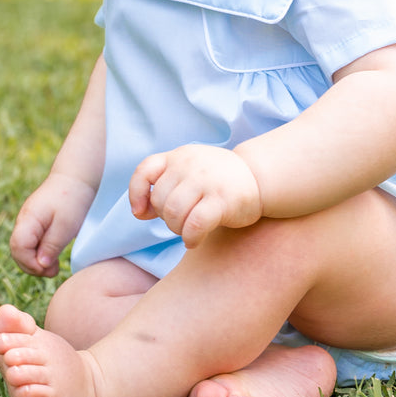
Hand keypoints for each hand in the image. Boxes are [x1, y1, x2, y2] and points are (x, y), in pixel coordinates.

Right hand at [9, 171, 95, 276]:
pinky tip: (54, 258)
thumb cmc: (73, 198)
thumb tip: (40, 264)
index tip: (49, 268)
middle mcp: (24, 221)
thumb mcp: (66, 225)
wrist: (77, 176)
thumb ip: (51, 245)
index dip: (30, 263)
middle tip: (54, 272)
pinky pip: (32, 244)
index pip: (18, 248)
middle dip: (33, 266)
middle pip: (18, 252)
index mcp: (28, 219)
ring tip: (55, 268)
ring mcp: (29, 222)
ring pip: (24, 250)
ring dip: (36, 262)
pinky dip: (40, 254)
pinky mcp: (37, 223)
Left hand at [128, 144, 261, 248]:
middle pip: (160, 200)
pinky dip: (190, 238)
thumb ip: (165, 187)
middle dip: (165, 218)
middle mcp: (190, 164)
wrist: (259, 178)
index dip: (136, 194)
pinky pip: (193, 225)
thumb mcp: (189, 172)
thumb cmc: (218, 181)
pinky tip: (195, 240)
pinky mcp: (222, 200)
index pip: (145, 171)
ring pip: (173, 213)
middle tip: (182, 221)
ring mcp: (206, 180)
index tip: (141, 212)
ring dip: (177, 229)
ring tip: (189, 230)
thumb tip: (139, 212)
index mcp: (179, 156)